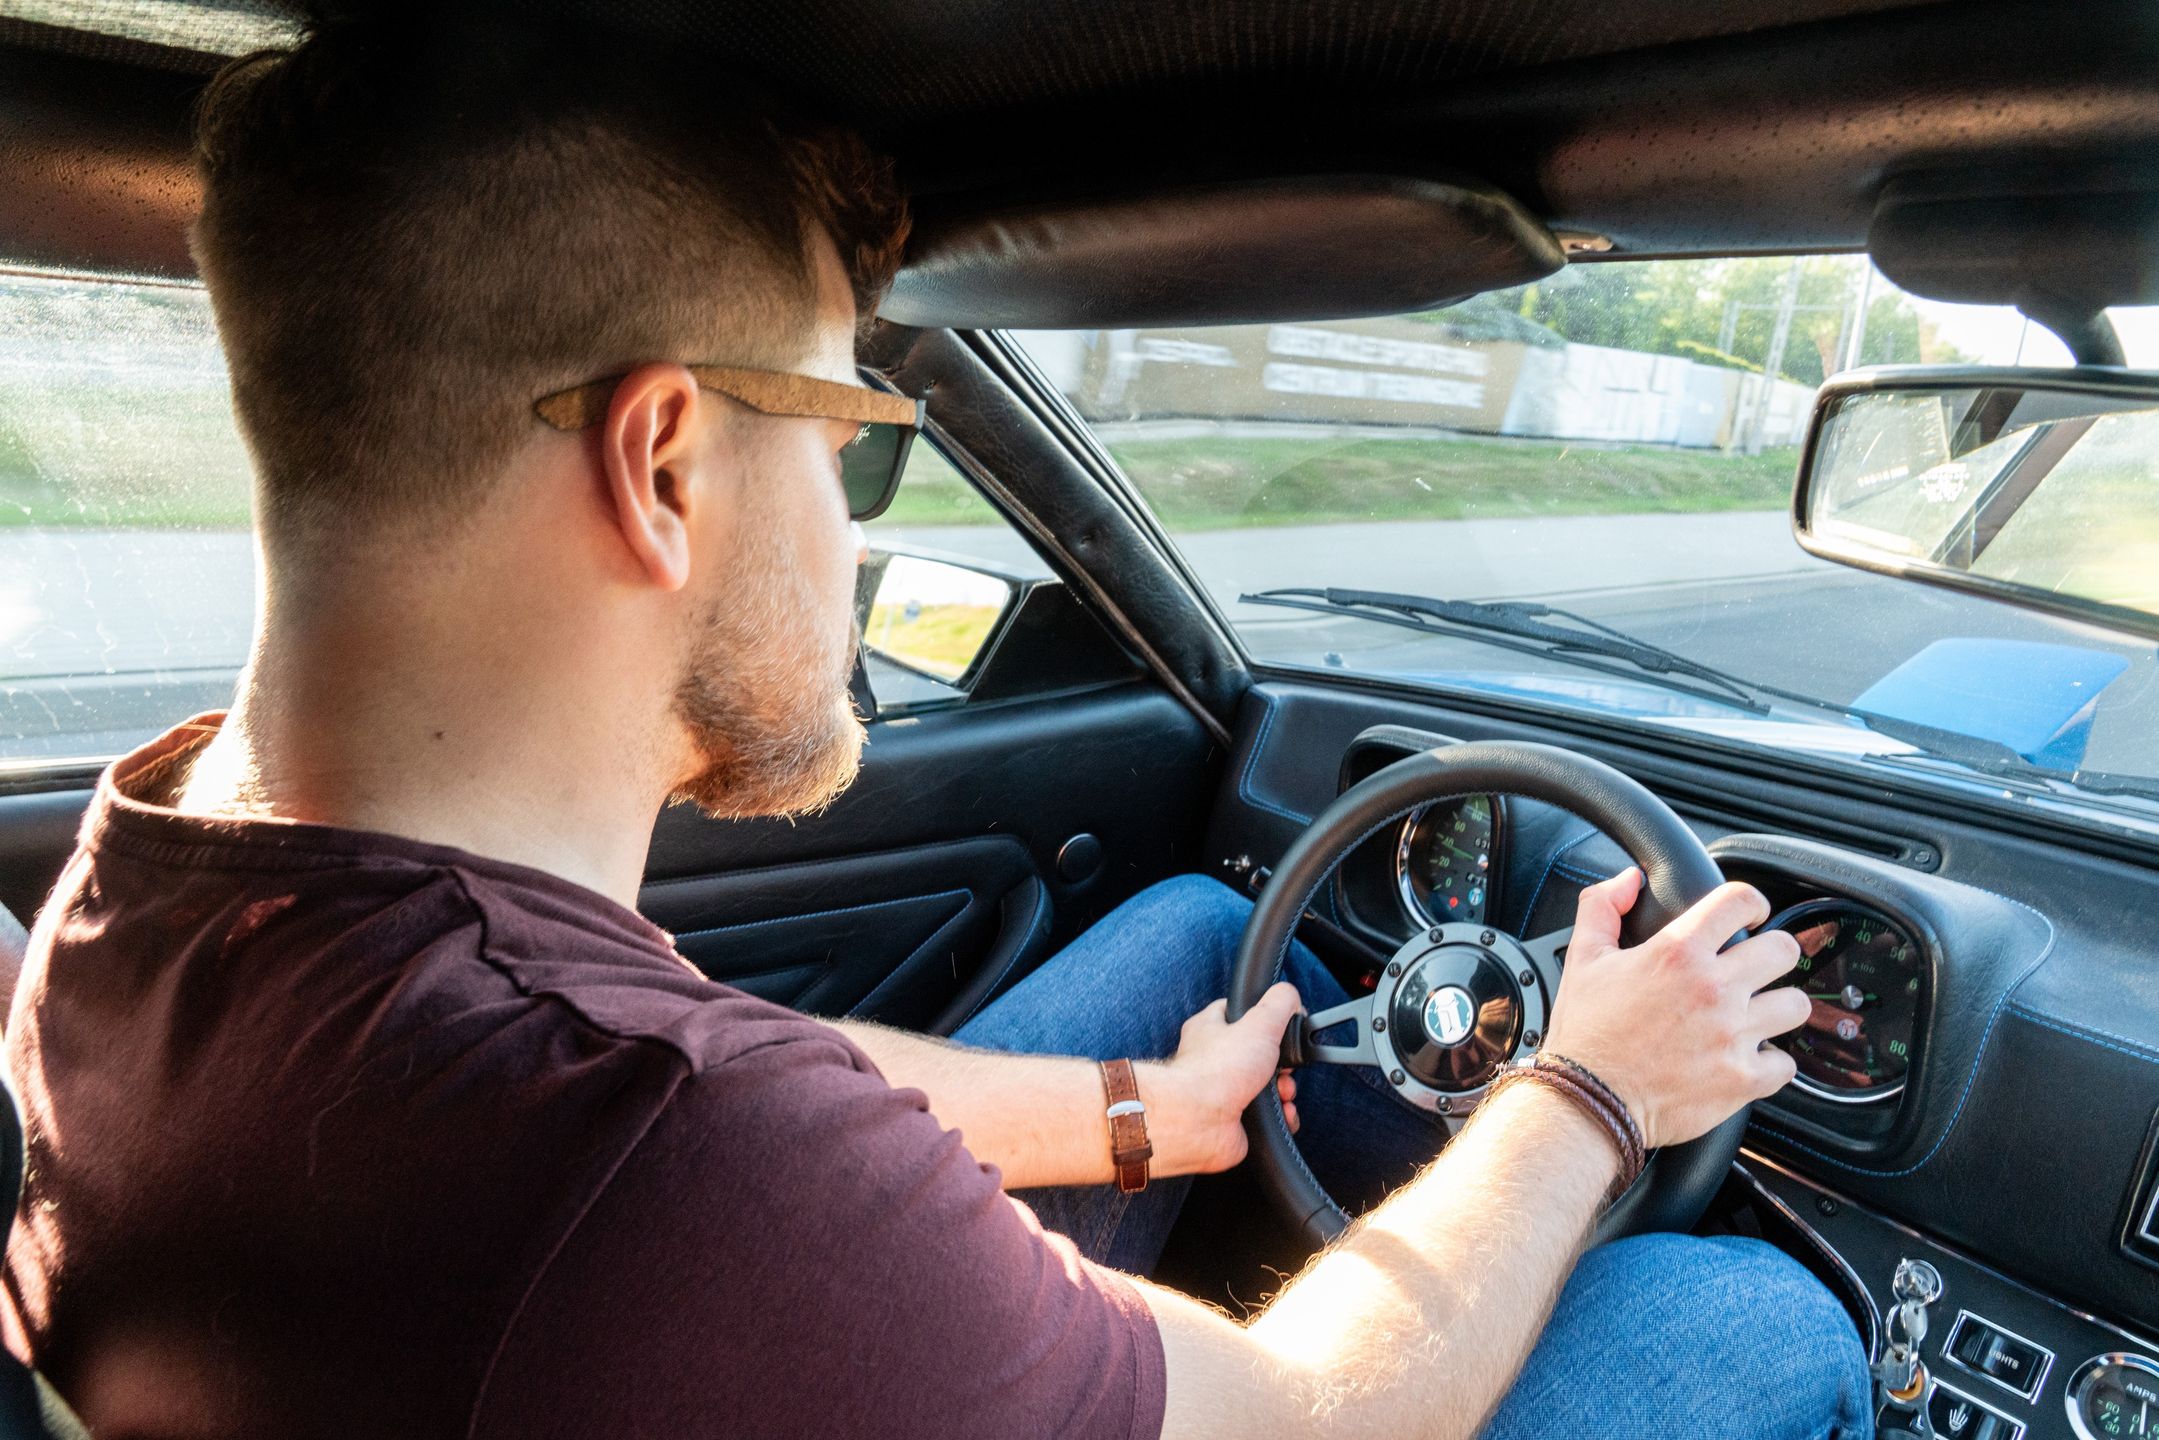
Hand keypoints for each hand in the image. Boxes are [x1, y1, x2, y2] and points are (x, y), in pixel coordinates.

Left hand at [1144, 982, 1303, 1176]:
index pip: (1237, 1012)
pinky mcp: (1233, 1120)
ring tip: (1284, 1093)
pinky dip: (1280, 1116)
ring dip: (1284, 1091)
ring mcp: (1221, 1092)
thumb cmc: (1216, 1071)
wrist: (1197, 1123)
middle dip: (1281, 1064)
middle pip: (1258, 1054)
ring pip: (1265, 1087)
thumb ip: (1278, 1003)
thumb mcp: (1259, 1022)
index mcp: (1209, 1029)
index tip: (1284, 1024)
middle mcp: (1212, 1061)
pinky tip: (1282, 1113)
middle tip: (1285, 1068)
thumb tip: (1290, 996)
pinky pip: (1266, 1116)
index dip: (1264, 1017)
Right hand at [1538, 868, 1808, 1150]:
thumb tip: (1629, 880)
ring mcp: (1733, 1035)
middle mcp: (1713, 989)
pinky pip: (1786, 1064)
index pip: (1739, 901)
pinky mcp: (1743, 1079)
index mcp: (1678, 953)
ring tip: (1756, 1016)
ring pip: (1795, 1005)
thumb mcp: (1583, 958)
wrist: (1588, 1102)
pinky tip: (1746, 1059)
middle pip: (1783, 950)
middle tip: (1756, 969)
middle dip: (1771, 954)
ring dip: (1777, 1008)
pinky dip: (1770, 1063)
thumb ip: (1603, 906)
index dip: (1751, 903)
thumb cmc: (1586, 1034)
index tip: (1750, 917)